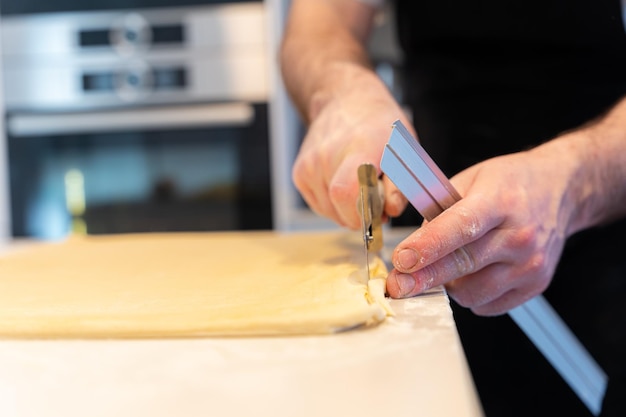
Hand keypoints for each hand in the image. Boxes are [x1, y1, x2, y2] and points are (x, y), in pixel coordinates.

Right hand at [292, 67, 409, 228]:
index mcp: (357, 148)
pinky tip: (344, 186)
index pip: (344, 192)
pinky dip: (334, 206)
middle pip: (339, 209)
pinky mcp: (299, 173)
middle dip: (361, 217)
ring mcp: (309, 165)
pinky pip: (319, 206)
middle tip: (375, 203)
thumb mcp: (404, 149)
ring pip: (329, 212)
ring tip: (360, 190)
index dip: (361, 214)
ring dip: (348, 212)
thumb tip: (390, 210)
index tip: (378, 213)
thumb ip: (400, 184)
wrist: (346, 101)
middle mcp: (326, 156)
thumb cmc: (381, 128)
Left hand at [385, 141, 584, 315]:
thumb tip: (413, 247)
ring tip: (451, 263)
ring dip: (449, 284)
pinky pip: (487, 305)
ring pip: (471, 292)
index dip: (428, 247)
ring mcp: (530, 264)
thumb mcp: (470, 180)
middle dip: (424, 278)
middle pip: (463, 264)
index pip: (461, 227)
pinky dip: (470, 295)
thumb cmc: (510, 183)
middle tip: (397, 285)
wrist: (560, 190)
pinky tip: (474, 273)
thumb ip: (439, 210)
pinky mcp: (535, 285)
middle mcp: (520, 235)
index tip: (401, 261)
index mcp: (500, 201)